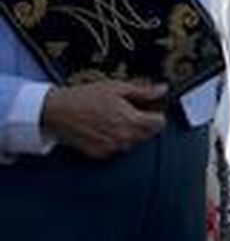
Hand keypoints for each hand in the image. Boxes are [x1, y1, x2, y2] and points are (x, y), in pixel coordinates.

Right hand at [39, 80, 166, 158]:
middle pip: (147, 134)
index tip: (151, 109)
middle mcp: (123, 136)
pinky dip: (114, 140)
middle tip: (130, 111)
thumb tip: (162, 89)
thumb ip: (143, 91)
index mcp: (130, 119)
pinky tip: (103, 128)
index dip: (157, 114)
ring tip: (113, 119)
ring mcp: (110, 147)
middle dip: (144, 123)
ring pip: (132, 142)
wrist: (56, 110)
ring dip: (129, 133)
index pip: (159, 124)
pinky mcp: (98, 153)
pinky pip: (115, 148)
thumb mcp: (116, 87)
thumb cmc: (84, 97)